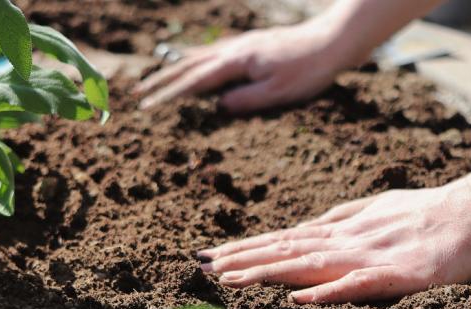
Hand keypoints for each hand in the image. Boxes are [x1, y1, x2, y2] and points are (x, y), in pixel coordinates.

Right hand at [134, 22, 346, 112]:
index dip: (169, 95)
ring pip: (199, 56)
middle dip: (162, 80)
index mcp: (237, 62)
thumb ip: (246, 100)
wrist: (332, 41)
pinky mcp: (251, 45)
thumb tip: (218, 107)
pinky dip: (195, 58)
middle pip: (189, 66)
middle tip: (138, 93)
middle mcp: (235, 49)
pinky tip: (193, 61)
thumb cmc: (309, 70)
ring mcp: (242, 45)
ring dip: (175, 68)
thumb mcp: (278, 92)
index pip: (195, 81)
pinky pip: (214, 51)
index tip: (148, 106)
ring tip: (155, 78)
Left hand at [197, 184, 470, 303]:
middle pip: (286, 250)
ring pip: (310, 264)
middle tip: (201, 266)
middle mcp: (348, 241)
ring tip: (230, 279)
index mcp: (343, 230)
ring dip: (268, 271)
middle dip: (242, 259)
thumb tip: (307, 227)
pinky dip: (328, 291)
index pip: (285, 240)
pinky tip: (299, 298)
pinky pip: (359, 284)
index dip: (247, 248)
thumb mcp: (378, 210)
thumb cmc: (432, 212)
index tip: (210, 256)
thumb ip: (342, 219)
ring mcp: (371, 256)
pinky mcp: (399, 275)